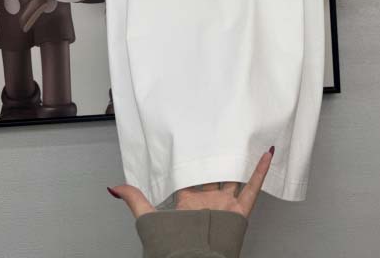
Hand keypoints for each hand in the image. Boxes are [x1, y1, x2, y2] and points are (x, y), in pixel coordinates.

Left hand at [108, 146, 274, 219]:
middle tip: (218, 134)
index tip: (191, 142)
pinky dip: (260, 172)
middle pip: (213, 175)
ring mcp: (225, 206)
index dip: (191, 161)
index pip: (190, 177)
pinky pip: (253, 189)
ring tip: (242, 139)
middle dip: (215, 157)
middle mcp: (208, 203)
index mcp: (189, 204)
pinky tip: (264, 155)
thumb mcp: (148, 219)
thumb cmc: (171, 247)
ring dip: (238, 160)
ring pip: (233, 178)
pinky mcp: (239, 212)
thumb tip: (115, 187)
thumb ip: (134, 199)